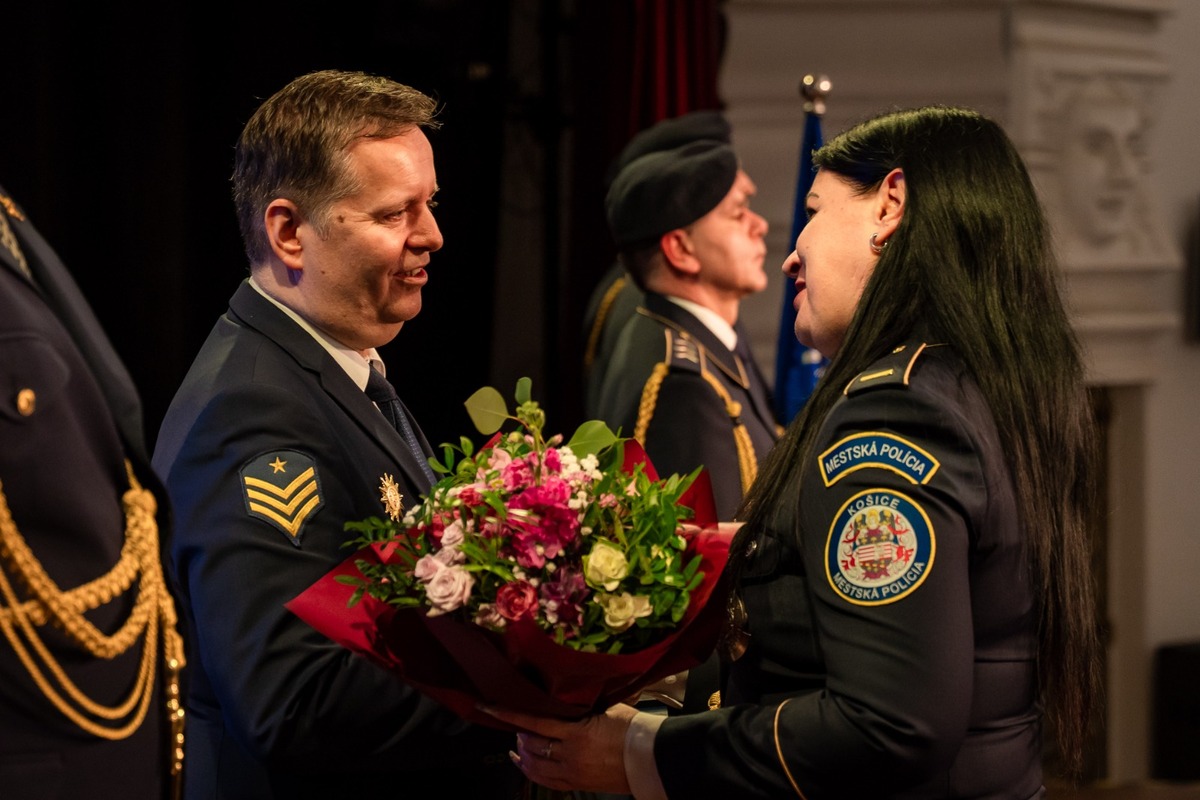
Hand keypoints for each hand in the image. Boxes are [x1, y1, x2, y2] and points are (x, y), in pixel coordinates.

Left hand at [481, 703, 637, 793]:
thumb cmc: (634, 728)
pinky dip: (530, 771)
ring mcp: (572, 772)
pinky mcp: (577, 784)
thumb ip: (584, 703)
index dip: (507, 715)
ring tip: (519, 743)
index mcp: (577, 732)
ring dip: (522, 753)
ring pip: (534, 765)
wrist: (651, 757)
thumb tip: (566, 689)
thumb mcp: (607, 707)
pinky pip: (545, 780)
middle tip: (517, 723)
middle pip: (530, 745)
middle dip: (518, 733)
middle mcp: (570, 754)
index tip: (487, 707)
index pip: (532, 722)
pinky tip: (523, 763)